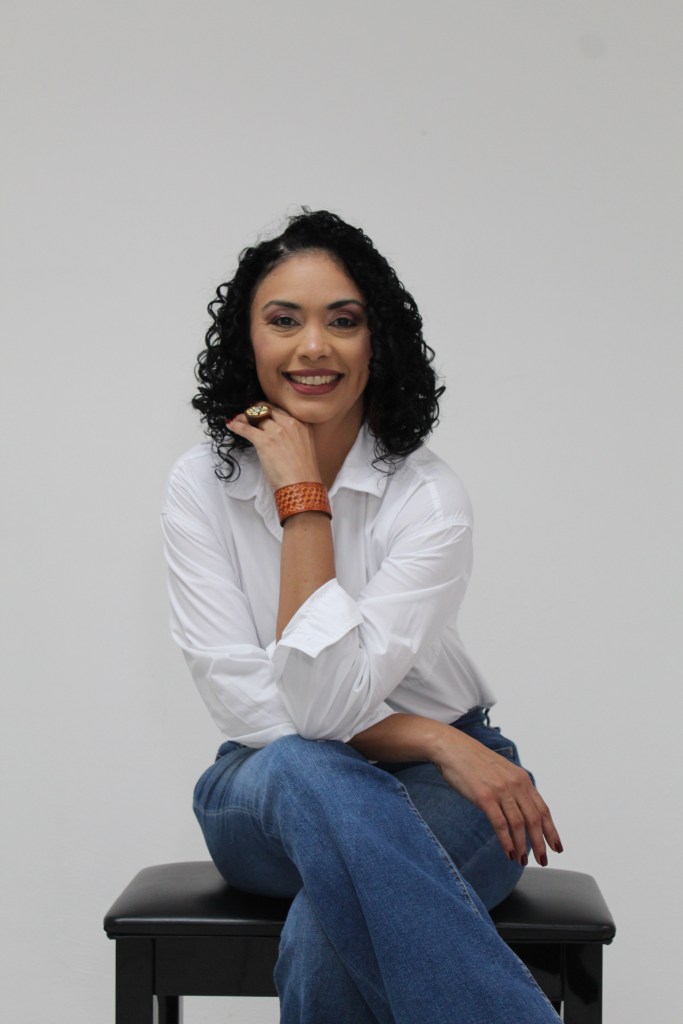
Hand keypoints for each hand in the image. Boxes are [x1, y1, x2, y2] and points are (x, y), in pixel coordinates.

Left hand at [228, 405, 322, 491]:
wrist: (302, 485)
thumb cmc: (303, 473)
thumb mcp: (303, 447)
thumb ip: (293, 437)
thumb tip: (277, 437)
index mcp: (302, 424)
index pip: (280, 410)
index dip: (267, 410)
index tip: (260, 412)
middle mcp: (290, 423)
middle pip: (267, 409)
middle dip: (255, 411)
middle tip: (247, 415)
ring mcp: (277, 431)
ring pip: (256, 416)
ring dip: (244, 417)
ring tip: (238, 420)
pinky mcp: (264, 441)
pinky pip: (246, 429)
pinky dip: (237, 426)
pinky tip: (232, 426)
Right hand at [433, 728, 562, 865]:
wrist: (453, 748)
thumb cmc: (474, 760)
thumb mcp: (503, 770)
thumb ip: (515, 787)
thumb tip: (524, 810)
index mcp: (522, 778)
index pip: (543, 809)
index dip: (551, 830)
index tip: (557, 846)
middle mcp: (515, 784)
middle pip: (534, 819)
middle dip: (540, 843)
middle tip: (542, 860)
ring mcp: (500, 790)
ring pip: (519, 824)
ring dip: (523, 846)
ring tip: (522, 860)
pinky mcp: (484, 797)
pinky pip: (500, 824)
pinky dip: (506, 841)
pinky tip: (508, 852)